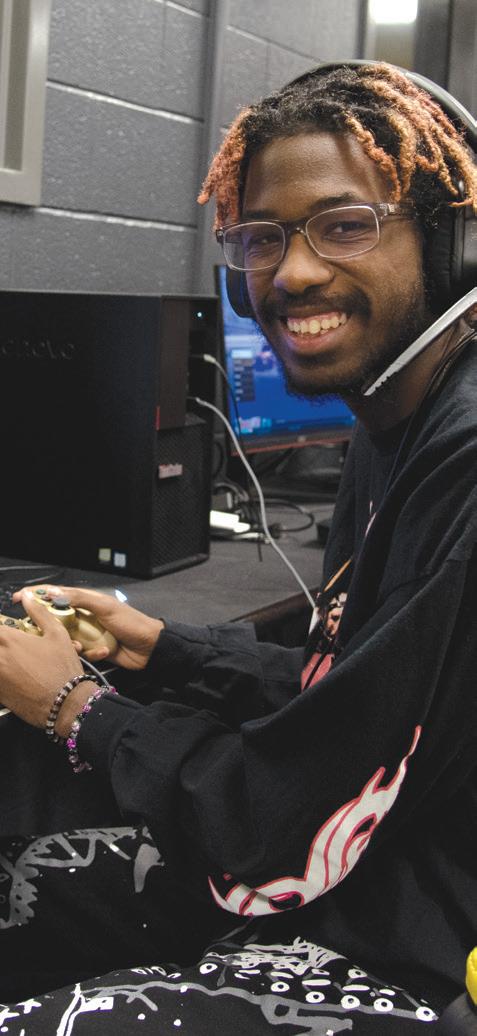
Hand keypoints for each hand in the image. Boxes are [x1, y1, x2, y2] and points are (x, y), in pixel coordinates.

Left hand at [0, 592, 87, 727]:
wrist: (66, 704)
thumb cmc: (63, 669)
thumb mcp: (57, 634)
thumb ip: (39, 613)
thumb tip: (28, 598)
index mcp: (9, 639)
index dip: (1, 627)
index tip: (5, 630)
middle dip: (1, 643)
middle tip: (13, 647)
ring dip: (2, 660)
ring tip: (16, 663)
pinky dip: (2, 676)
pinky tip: (16, 677)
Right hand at [13, 585, 163, 669]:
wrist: (150, 648)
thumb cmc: (131, 622)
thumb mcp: (104, 606)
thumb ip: (78, 598)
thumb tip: (52, 592)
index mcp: (86, 602)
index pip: (57, 595)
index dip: (38, 596)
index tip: (20, 598)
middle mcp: (84, 617)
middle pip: (56, 620)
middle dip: (52, 628)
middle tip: (49, 634)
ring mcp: (88, 635)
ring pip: (65, 639)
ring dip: (73, 645)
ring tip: (83, 647)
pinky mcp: (93, 651)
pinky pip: (81, 654)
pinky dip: (90, 655)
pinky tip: (103, 653)